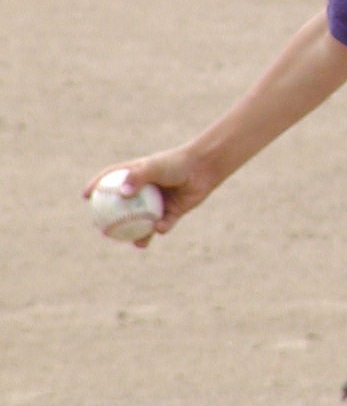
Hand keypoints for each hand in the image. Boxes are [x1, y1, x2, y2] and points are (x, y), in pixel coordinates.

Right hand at [82, 147, 210, 249]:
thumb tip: (121, 194)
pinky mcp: (173, 211)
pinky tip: (159, 230)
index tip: (85, 196)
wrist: (203, 168)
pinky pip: (164, 224)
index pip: (111, 179)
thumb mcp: (154, 166)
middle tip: (104, 231)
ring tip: (135, 243)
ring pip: (143, 222)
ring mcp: (158, 202)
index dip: (96, 187)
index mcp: (137, 175)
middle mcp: (145, 190)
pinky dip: (161, 228)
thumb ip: (138, 177)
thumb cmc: (176, 163)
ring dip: (139, 235)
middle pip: (124, 208)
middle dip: (113, 221)